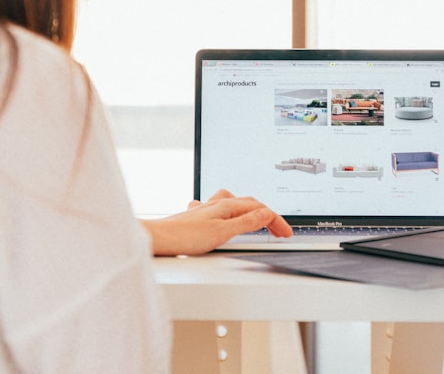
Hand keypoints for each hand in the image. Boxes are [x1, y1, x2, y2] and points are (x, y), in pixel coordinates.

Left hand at [141, 189, 292, 255]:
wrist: (157, 239)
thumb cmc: (184, 237)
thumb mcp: (222, 232)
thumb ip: (246, 223)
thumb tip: (267, 214)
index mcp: (226, 205)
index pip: (259, 209)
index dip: (276, 221)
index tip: (286, 233)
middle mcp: (216, 204)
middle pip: (249, 204)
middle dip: (267, 216)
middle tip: (279, 231)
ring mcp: (206, 210)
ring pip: (234, 204)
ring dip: (250, 211)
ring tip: (258, 220)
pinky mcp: (197, 218)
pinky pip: (219, 209)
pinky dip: (231, 213)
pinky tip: (225, 219)